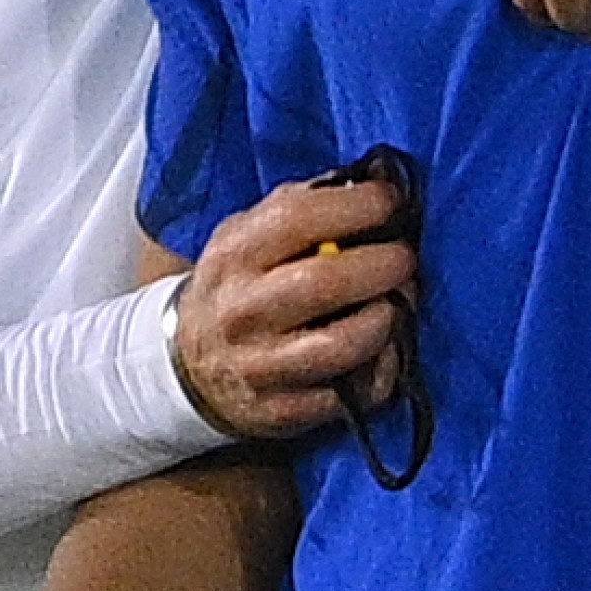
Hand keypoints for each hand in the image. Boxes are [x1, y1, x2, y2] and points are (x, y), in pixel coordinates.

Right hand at [168, 177, 413, 439]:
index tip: (390, 202)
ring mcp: (262, 366)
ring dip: (387, 320)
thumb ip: (299, 206)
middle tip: (405, 260)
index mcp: (234, 256)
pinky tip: (383, 350)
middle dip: (384, 265)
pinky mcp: (284, 411)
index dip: (357, 206)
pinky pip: (353, 392)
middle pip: (326, 282)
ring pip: (344, 345)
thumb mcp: (245, 236)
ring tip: (395, 305)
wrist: (185, 367)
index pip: (298, 219)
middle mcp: (243, 311)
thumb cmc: (237, 288)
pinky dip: (382, 368)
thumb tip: (372, 179)